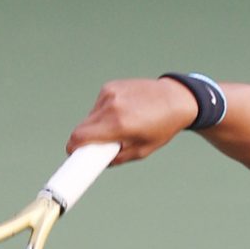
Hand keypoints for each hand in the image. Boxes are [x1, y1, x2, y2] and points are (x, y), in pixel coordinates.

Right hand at [65, 78, 198, 162]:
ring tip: (119, 127)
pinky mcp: (110, 86)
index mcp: (118, 125)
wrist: (176, 99)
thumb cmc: (162, 128)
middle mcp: (111, 107)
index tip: (74, 155)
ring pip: (90, 116)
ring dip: (96, 125)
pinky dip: (104, 112)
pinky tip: (122, 112)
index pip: (80, 138)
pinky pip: (98, 105)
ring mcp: (109, 94)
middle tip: (98, 147)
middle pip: (82, 128)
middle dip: (85, 140)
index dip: (73, 149)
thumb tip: (99, 162)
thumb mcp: (142, 151)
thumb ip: (118, 159)